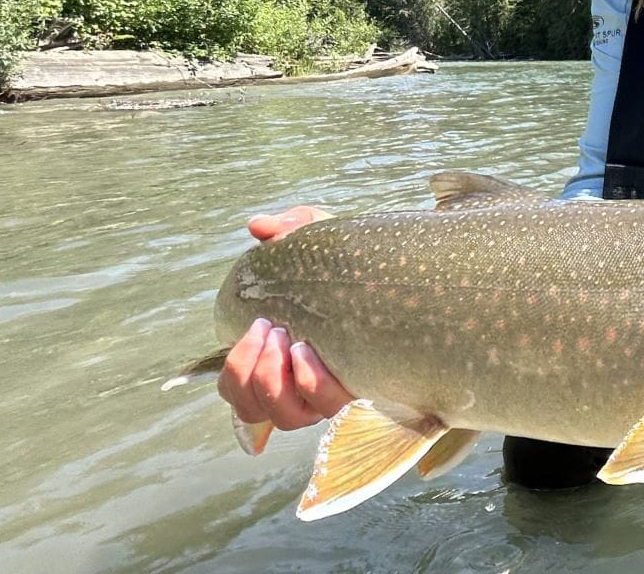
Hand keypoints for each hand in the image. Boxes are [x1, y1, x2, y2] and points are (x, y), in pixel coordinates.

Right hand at [216, 207, 354, 436]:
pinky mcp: (362, 398)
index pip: (240, 391)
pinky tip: (312, 352)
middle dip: (254, 373)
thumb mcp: (320, 242)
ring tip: (294, 343)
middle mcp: (303, 388)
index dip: (237, 372)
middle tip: (272, 330)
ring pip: (288, 418)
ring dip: (278, 382)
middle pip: (259, 411)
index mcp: (281, 361)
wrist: (406, 275)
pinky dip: (312, 385)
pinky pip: (328, 411)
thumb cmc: (355, 267)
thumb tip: (257, 226)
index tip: (256, 326)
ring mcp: (332, 396)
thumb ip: (287, 229)